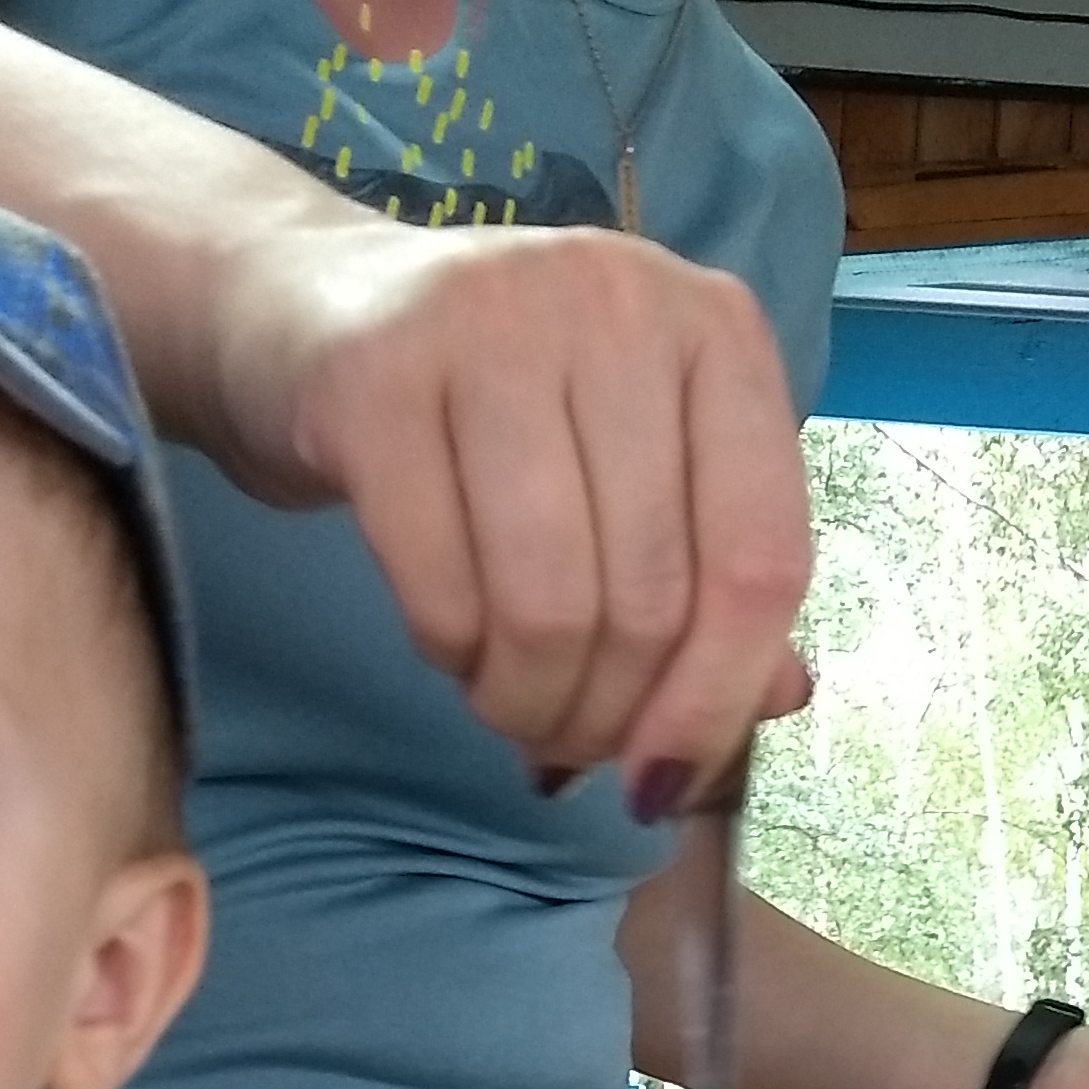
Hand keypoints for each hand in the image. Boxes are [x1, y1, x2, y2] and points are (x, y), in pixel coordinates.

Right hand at [201, 214, 813, 806]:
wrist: (310, 307)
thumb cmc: (500, 407)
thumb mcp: (631, 463)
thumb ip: (715, 573)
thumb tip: (778, 702)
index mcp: (718, 330)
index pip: (763, 553)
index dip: (719, 699)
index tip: (666, 782)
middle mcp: (620, 305)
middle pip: (652, 596)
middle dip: (606, 716)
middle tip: (565, 745)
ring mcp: (494, 325)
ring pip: (549, 604)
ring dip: (526, 700)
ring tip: (506, 702)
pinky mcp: (376, 378)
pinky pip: (440, 588)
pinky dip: (449, 654)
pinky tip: (446, 642)